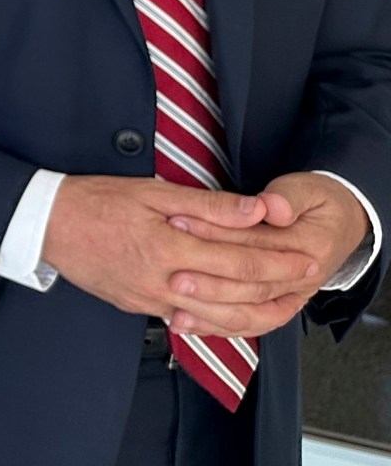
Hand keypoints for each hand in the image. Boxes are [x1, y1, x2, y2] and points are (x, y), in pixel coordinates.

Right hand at [42, 175, 319, 326]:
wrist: (44, 225)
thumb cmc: (94, 201)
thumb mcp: (151, 191)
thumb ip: (208, 205)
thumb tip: (255, 210)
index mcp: (167, 248)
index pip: (238, 260)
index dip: (278, 260)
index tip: (305, 256)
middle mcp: (162, 282)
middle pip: (236, 293)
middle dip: (277, 286)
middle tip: (306, 277)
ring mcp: (150, 301)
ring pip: (217, 318)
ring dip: (257, 311)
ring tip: (283, 300)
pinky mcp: (140, 308)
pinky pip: (191, 323)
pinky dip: (221, 322)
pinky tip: (238, 314)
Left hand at [161, 171, 370, 335]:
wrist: (343, 223)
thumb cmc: (319, 203)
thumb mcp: (307, 189)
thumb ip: (287, 197)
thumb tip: (271, 207)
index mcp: (310, 248)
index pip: (255, 243)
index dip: (215, 233)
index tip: (179, 223)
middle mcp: (302, 280)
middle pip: (249, 284)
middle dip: (208, 280)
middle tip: (172, 275)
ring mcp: (289, 296)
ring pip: (247, 313)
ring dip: (208, 309)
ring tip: (174, 301)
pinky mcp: (276, 306)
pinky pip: (246, 323)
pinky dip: (215, 325)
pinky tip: (187, 322)